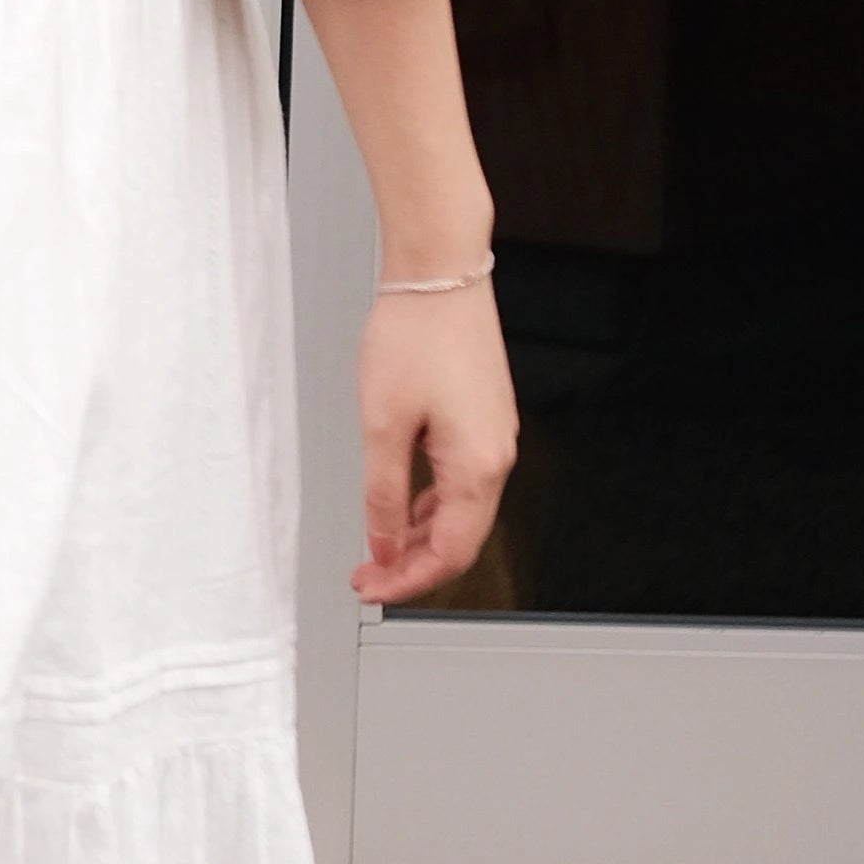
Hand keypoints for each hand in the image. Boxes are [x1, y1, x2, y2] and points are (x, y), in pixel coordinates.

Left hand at [351, 279, 515, 603]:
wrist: (440, 275)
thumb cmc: (415, 336)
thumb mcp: (382, 424)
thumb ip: (382, 493)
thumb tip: (383, 542)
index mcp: (478, 467)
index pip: (451, 553)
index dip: (409, 579)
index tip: (371, 588)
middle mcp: (496, 457)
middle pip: (461, 539)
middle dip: (412, 563)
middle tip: (367, 575)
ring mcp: (493, 438)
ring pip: (460, 511)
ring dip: (418, 534)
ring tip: (375, 545)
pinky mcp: (483, 419)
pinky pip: (460, 480)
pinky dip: (429, 502)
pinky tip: (398, 504)